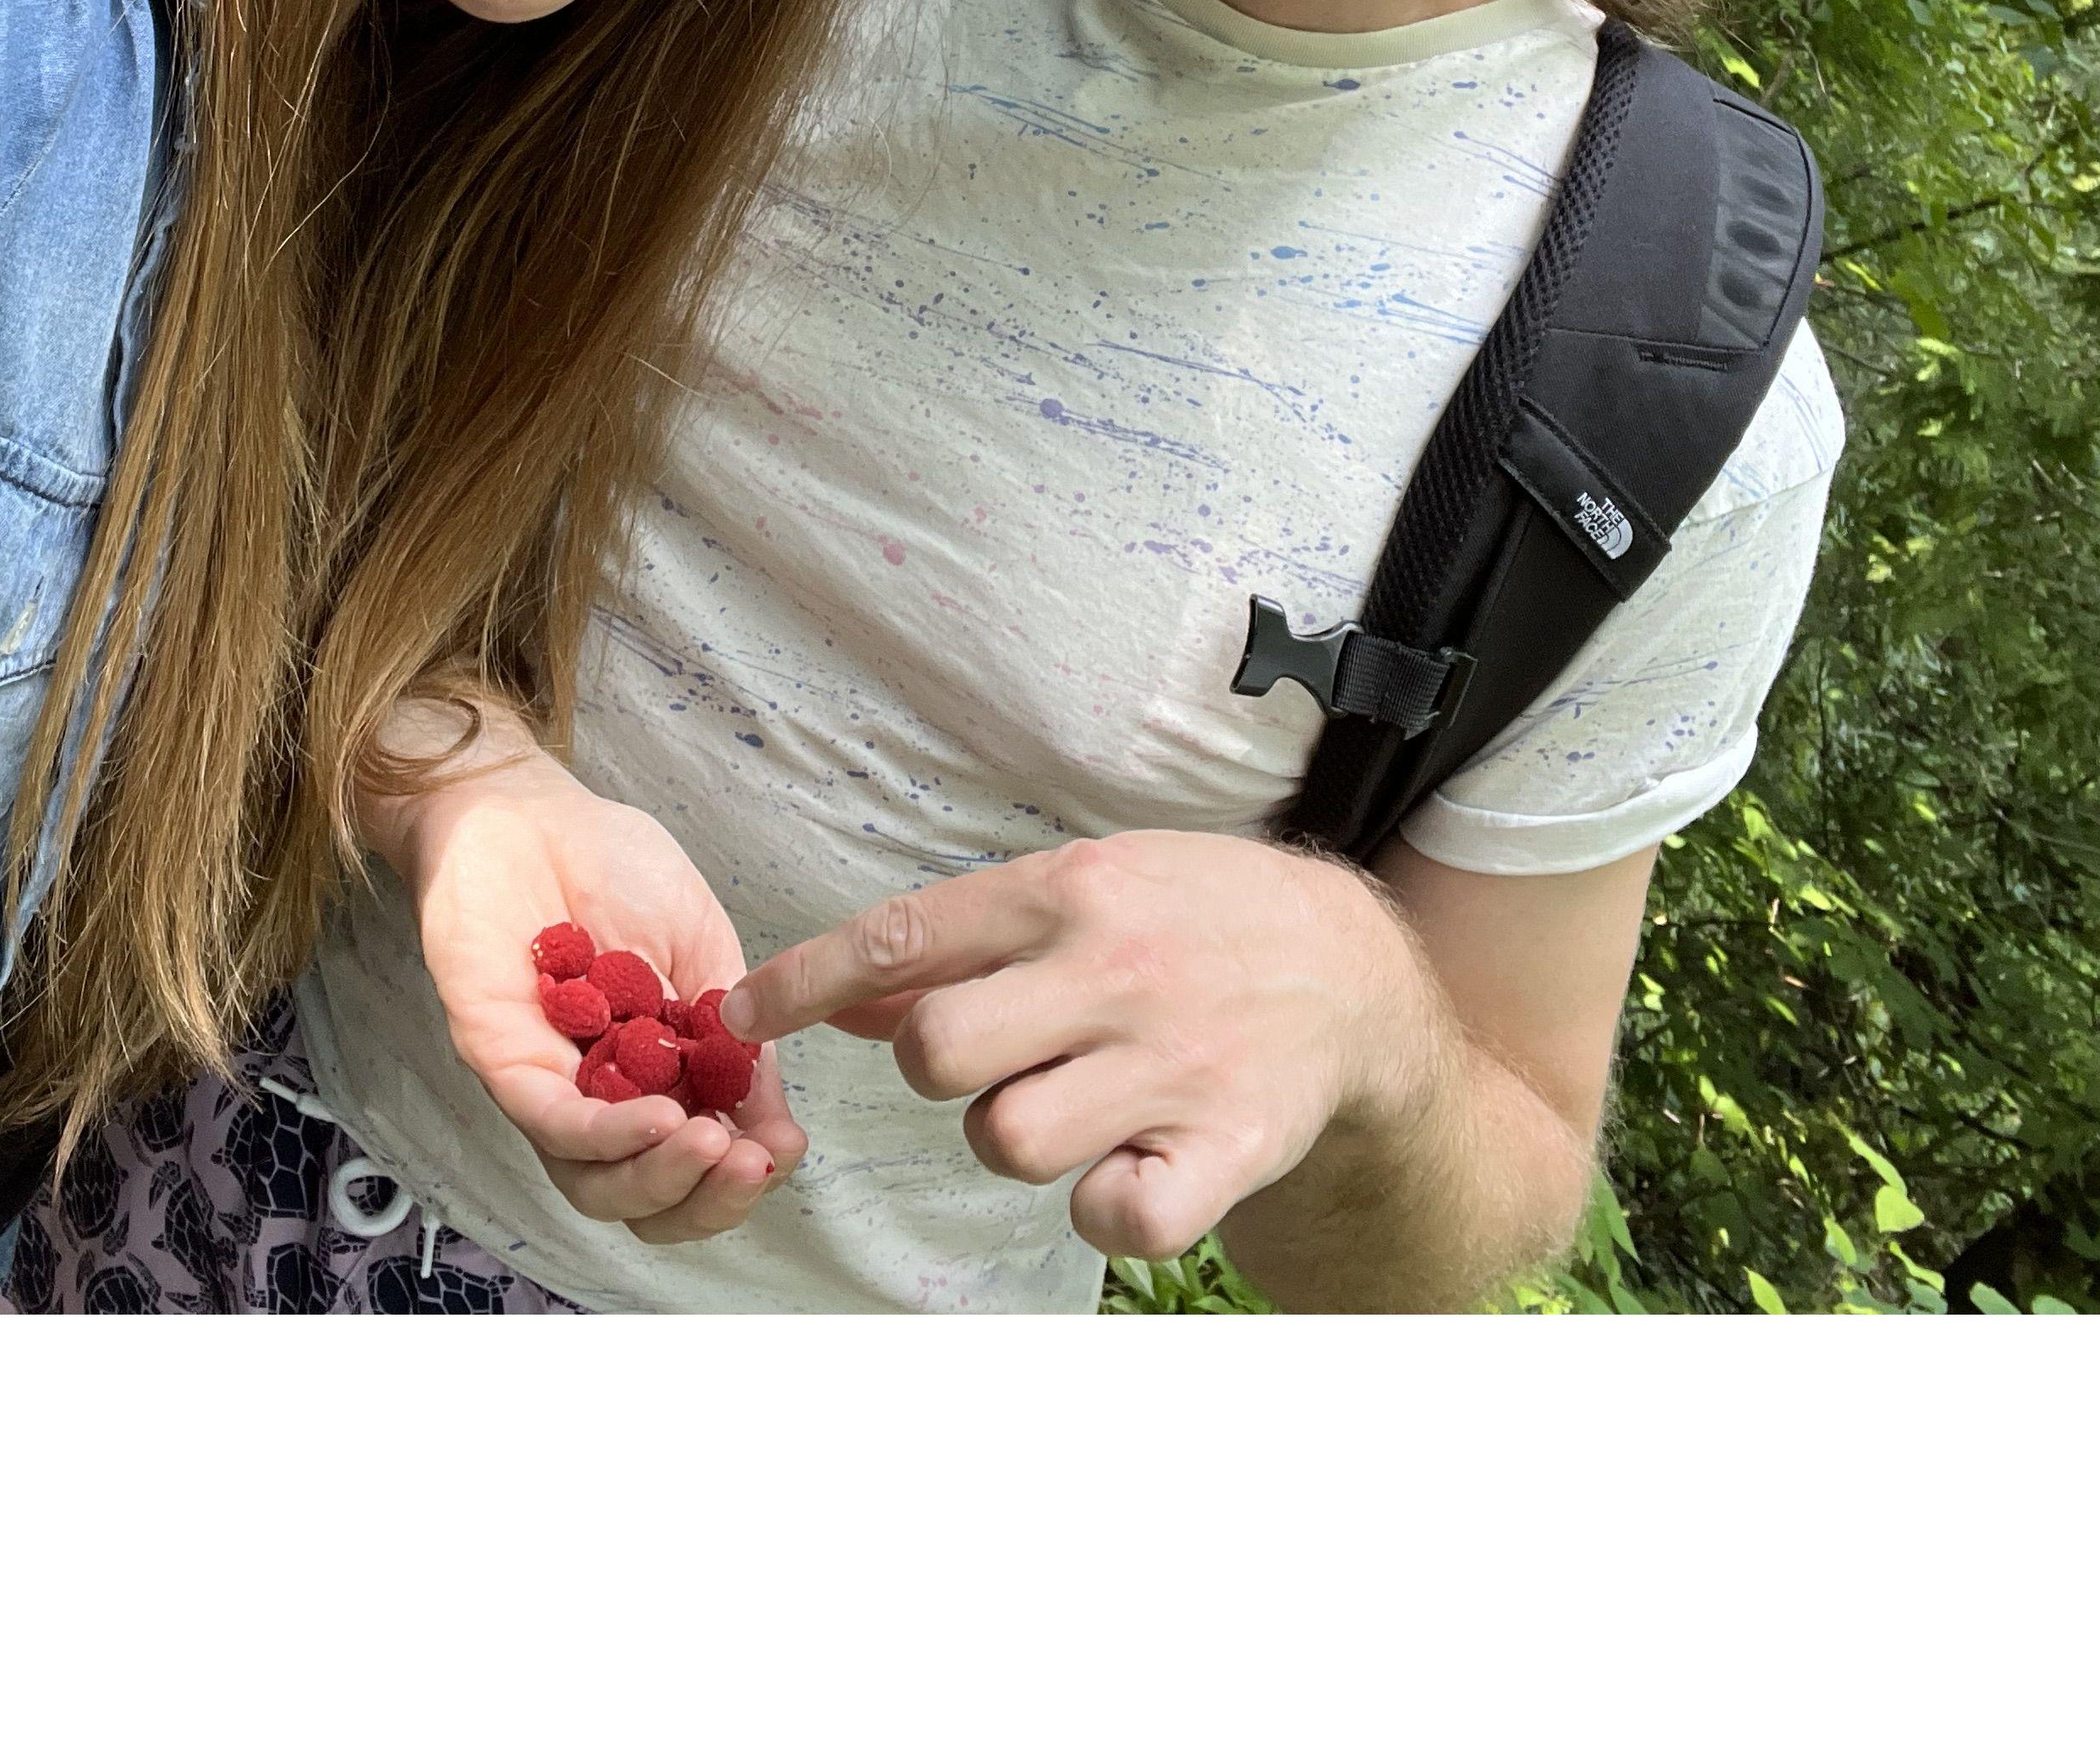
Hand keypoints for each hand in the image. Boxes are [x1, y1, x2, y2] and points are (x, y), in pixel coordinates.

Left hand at [396, 725, 803, 1246]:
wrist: (534, 807)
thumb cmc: (615, 868)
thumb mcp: (706, 952)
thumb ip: (737, 1038)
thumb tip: (775, 1128)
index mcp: (656, 1080)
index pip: (693, 1168)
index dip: (738, 1179)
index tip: (783, 1149)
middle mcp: (599, 1100)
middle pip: (644, 1201)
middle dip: (706, 1200)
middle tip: (749, 1162)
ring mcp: (546, 1086)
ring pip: (594, 1184)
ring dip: (659, 1177)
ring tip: (707, 1142)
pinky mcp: (499, 1058)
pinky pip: (551, 1123)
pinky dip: (609, 1134)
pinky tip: (658, 1117)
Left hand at [725, 832, 1428, 1261]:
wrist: (1357, 972)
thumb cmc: (1195, 918)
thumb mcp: (1086, 883)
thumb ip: (964, 938)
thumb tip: (833, 992)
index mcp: (1071, 888)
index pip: (902, 936)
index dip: (803, 979)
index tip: (742, 1012)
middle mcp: (1114, 969)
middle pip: (935, 1053)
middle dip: (935, 1068)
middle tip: (994, 1057)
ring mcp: (1172, 1063)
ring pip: (1005, 1141)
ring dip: (1015, 1135)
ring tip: (1074, 1101)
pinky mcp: (1228, 1148)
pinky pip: (1110, 1215)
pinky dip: (1103, 1204)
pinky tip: (1131, 1159)